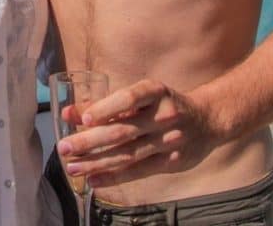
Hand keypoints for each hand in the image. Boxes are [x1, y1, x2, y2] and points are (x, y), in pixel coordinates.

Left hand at [57, 79, 219, 187]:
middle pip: (122, 131)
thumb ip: (104, 104)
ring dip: (97, 162)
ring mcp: (169, 140)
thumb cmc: (162, 103)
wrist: (208, 120)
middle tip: (64, 147)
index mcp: (155, 92)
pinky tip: (93, 180)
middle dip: (90, 141)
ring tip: (72, 166)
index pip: (129, 98)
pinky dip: (114, 176)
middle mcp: (163, 116)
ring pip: (128, 154)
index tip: (85, 119)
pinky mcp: (171, 162)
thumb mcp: (141, 94)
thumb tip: (67, 114)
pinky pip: (139, 171)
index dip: (107, 108)